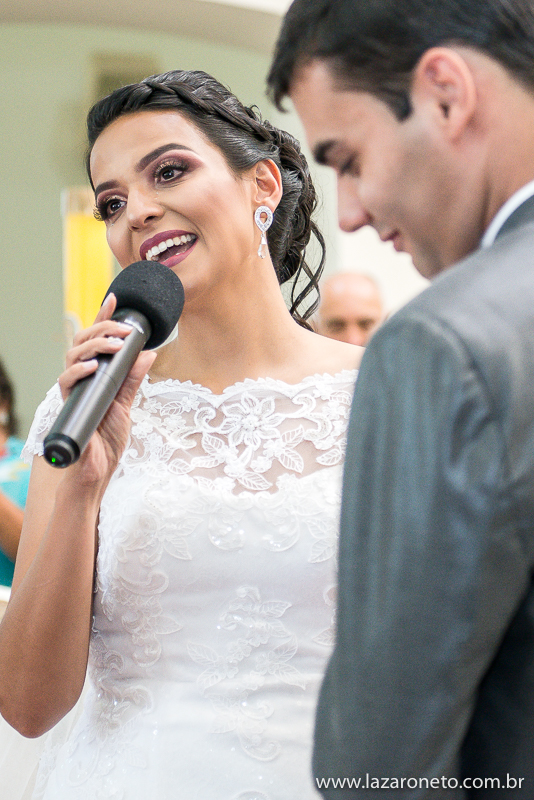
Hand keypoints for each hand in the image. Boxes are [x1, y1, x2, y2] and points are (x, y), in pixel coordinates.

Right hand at [57, 293, 156, 486]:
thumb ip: (133, 379)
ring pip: (73, 355)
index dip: (102, 318)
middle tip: (125, 329)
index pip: (96, 340)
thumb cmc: (108, 438)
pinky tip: (94, 366)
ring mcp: (74, 389)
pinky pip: (67, 381)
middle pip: (83, 341)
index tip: (114, 299)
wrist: (99, 468)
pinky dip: (79, 371)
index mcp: (96, 374)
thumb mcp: (126, 403)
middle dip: (103, 328)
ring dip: (95, 345)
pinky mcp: (69, 404)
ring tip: (115, 344)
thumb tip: (149, 353)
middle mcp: (82, 378)